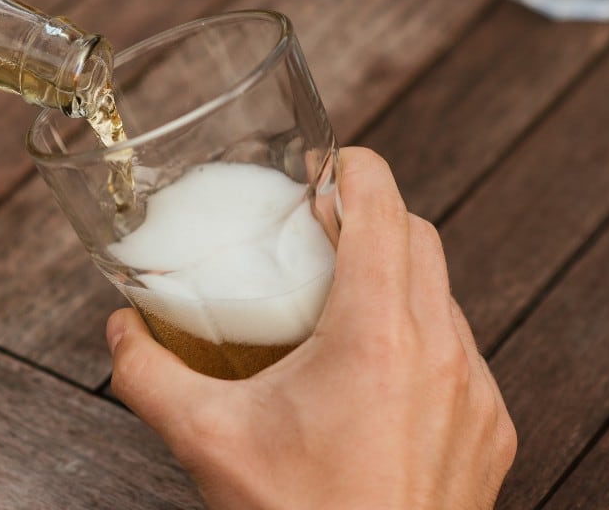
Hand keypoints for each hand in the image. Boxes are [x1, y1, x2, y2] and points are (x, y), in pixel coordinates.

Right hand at [106, 147, 516, 509]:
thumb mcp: (205, 442)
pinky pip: (460, 351)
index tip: (323, 166)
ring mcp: (474, 395)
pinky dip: (419, 335)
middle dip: (369, 216)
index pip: (383, 207)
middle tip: (315, 228)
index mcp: (377, 337)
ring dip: (396, 275)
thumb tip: (119, 330)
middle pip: (419, 238)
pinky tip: (371, 371)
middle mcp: (442, 354)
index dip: (354, 168)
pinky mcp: (489, 431)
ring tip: (337, 298)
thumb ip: (147, 375)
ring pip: (444, 294)